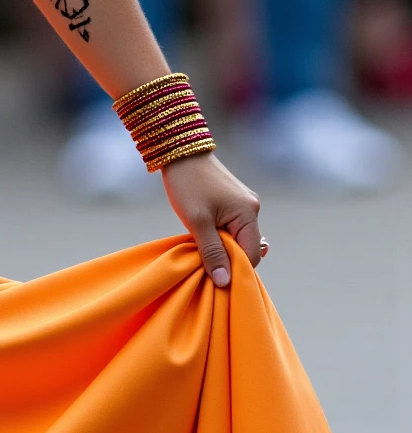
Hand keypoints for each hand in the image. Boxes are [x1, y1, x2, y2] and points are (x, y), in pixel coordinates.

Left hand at [162, 150, 263, 287]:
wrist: (179, 151)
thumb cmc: (187, 184)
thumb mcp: (197, 222)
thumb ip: (212, 252)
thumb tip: (225, 282)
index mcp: (249, 214)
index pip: (251, 256)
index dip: (235, 270)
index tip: (215, 278)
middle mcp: (252, 209)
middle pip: (247, 248)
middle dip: (228, 259)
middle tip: (205, 264)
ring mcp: (244, 204)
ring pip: (238, 237)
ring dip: (222, 246)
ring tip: (202, 248)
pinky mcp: (233, 201)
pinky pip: (233, 227)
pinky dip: (221, 235)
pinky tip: (205, 236)